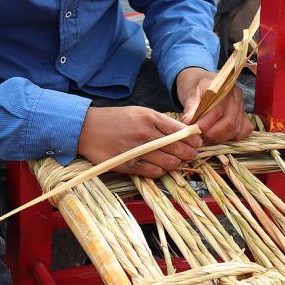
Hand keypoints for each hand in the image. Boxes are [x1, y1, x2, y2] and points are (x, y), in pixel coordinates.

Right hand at [77, 105, 202, 177]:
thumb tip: (183, 133)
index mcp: (149, 118)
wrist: (87, 129)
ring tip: (174, 161)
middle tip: (191, 154)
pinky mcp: (128, 165)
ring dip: (175, 163)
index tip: (197, 142)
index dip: (193, 139)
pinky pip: (154, 172)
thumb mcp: (139, 112)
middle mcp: (145, 134)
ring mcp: (137, 151)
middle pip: (178, 148)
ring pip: (169, 163)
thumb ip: (160, 122)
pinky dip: (161, 171)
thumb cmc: (115, 119)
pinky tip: (159, 166)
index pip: (180, 131)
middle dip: (189, 153)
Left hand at [176, 67, 253, 144]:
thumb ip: (190, 106)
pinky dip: (231, 137)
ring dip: (219, 138)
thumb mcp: (189, 92)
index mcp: (224, 87)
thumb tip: (188, 121)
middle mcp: (236, 97)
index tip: (195, 130)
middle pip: (230, 122)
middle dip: (212, 134)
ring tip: (204, 137)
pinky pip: (243, 131)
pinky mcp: (243, 117)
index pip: (218, 109)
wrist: (201, 84)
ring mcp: (242, 108)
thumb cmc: (196, 86)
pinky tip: (218, 136)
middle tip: (198, 136)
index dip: (206, 123)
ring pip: (236, 129)